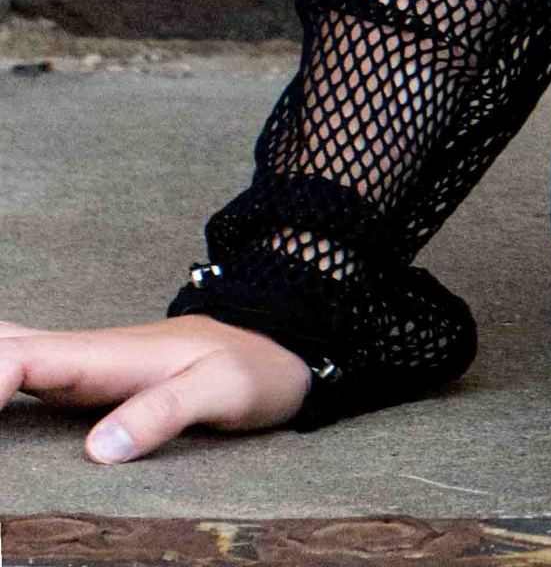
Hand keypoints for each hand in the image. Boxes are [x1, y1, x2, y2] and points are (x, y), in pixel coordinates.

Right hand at [0, 313, 313, 461]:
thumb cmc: (253, 366)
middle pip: (0, 346)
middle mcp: (81, 355)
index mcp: (104, 355)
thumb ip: (164, 413)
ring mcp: (79, 365)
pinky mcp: (83, 381)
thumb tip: (98, 452)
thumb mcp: (222, 390)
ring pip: (6, 350)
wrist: (281, 338)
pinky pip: (19, 370)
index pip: (22, 360)